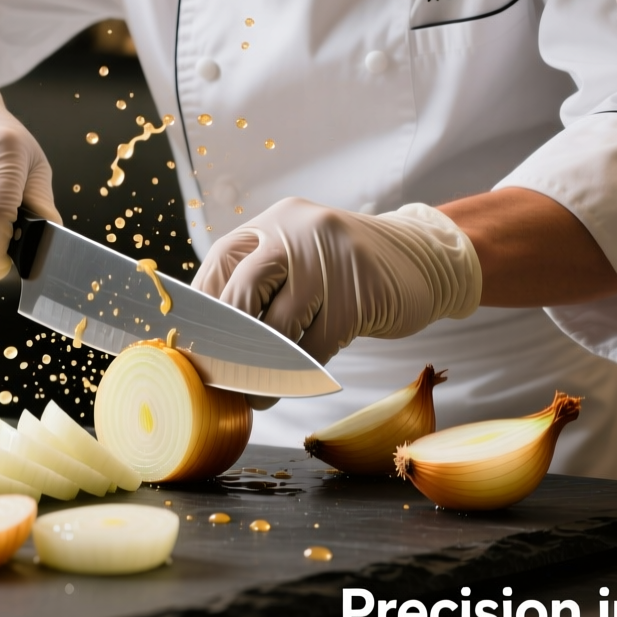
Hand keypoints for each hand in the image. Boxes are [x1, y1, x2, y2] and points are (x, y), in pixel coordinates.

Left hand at [194, 199, 482, 363]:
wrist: (419, 257)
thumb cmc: (343, 269)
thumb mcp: (298, 256)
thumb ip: (258, 283)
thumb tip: (208, 341)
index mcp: (273, 223)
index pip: (220, 267)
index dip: (203, 315)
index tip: (196, 351)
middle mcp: (296, 233)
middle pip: (242, 295)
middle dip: (227, 345)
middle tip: (220, 379)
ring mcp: (329, 264)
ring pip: (277, 328)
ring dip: (261, 372)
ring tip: (256, 393)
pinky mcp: (357, 298)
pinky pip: (314, 347)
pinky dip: (298, 373)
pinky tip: (292, 382)